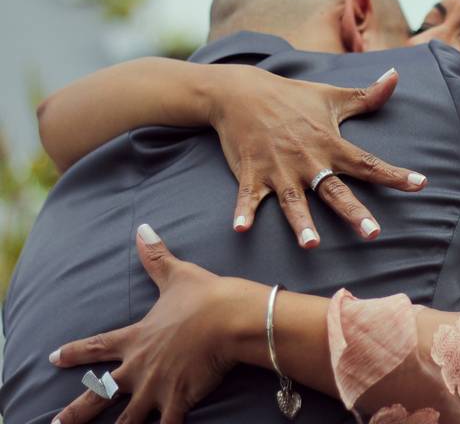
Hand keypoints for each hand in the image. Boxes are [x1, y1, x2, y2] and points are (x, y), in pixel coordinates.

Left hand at [50, 224, 265, 423]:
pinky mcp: (178, 400)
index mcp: (137, 338)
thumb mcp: (177, 275)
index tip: (54, 357)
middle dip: (76, 411)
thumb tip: (142, 229)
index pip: (97, 346)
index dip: (75, 352)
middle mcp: (139, 367)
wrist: (230, 318)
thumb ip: (157, 257)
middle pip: (100, 393)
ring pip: (126, 419)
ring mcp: (156, 387)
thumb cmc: (206, 297)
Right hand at [207, 65, 426, 247]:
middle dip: (353, 211)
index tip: (420, 184)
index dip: (395, 174)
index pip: (368, 163)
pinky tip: (240, 229)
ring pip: (293, 200)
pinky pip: (248, 197)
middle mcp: (308, 159)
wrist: (242, 92)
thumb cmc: (292, 97)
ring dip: (301, 222)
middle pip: (334, 190)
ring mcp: (279, 169)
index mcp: (330, 144)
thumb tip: (395, 76)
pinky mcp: (252, 174)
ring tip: (310, 245)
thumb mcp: (332, 96)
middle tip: (373, 233)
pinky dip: (243, 212)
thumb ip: (367, 96)